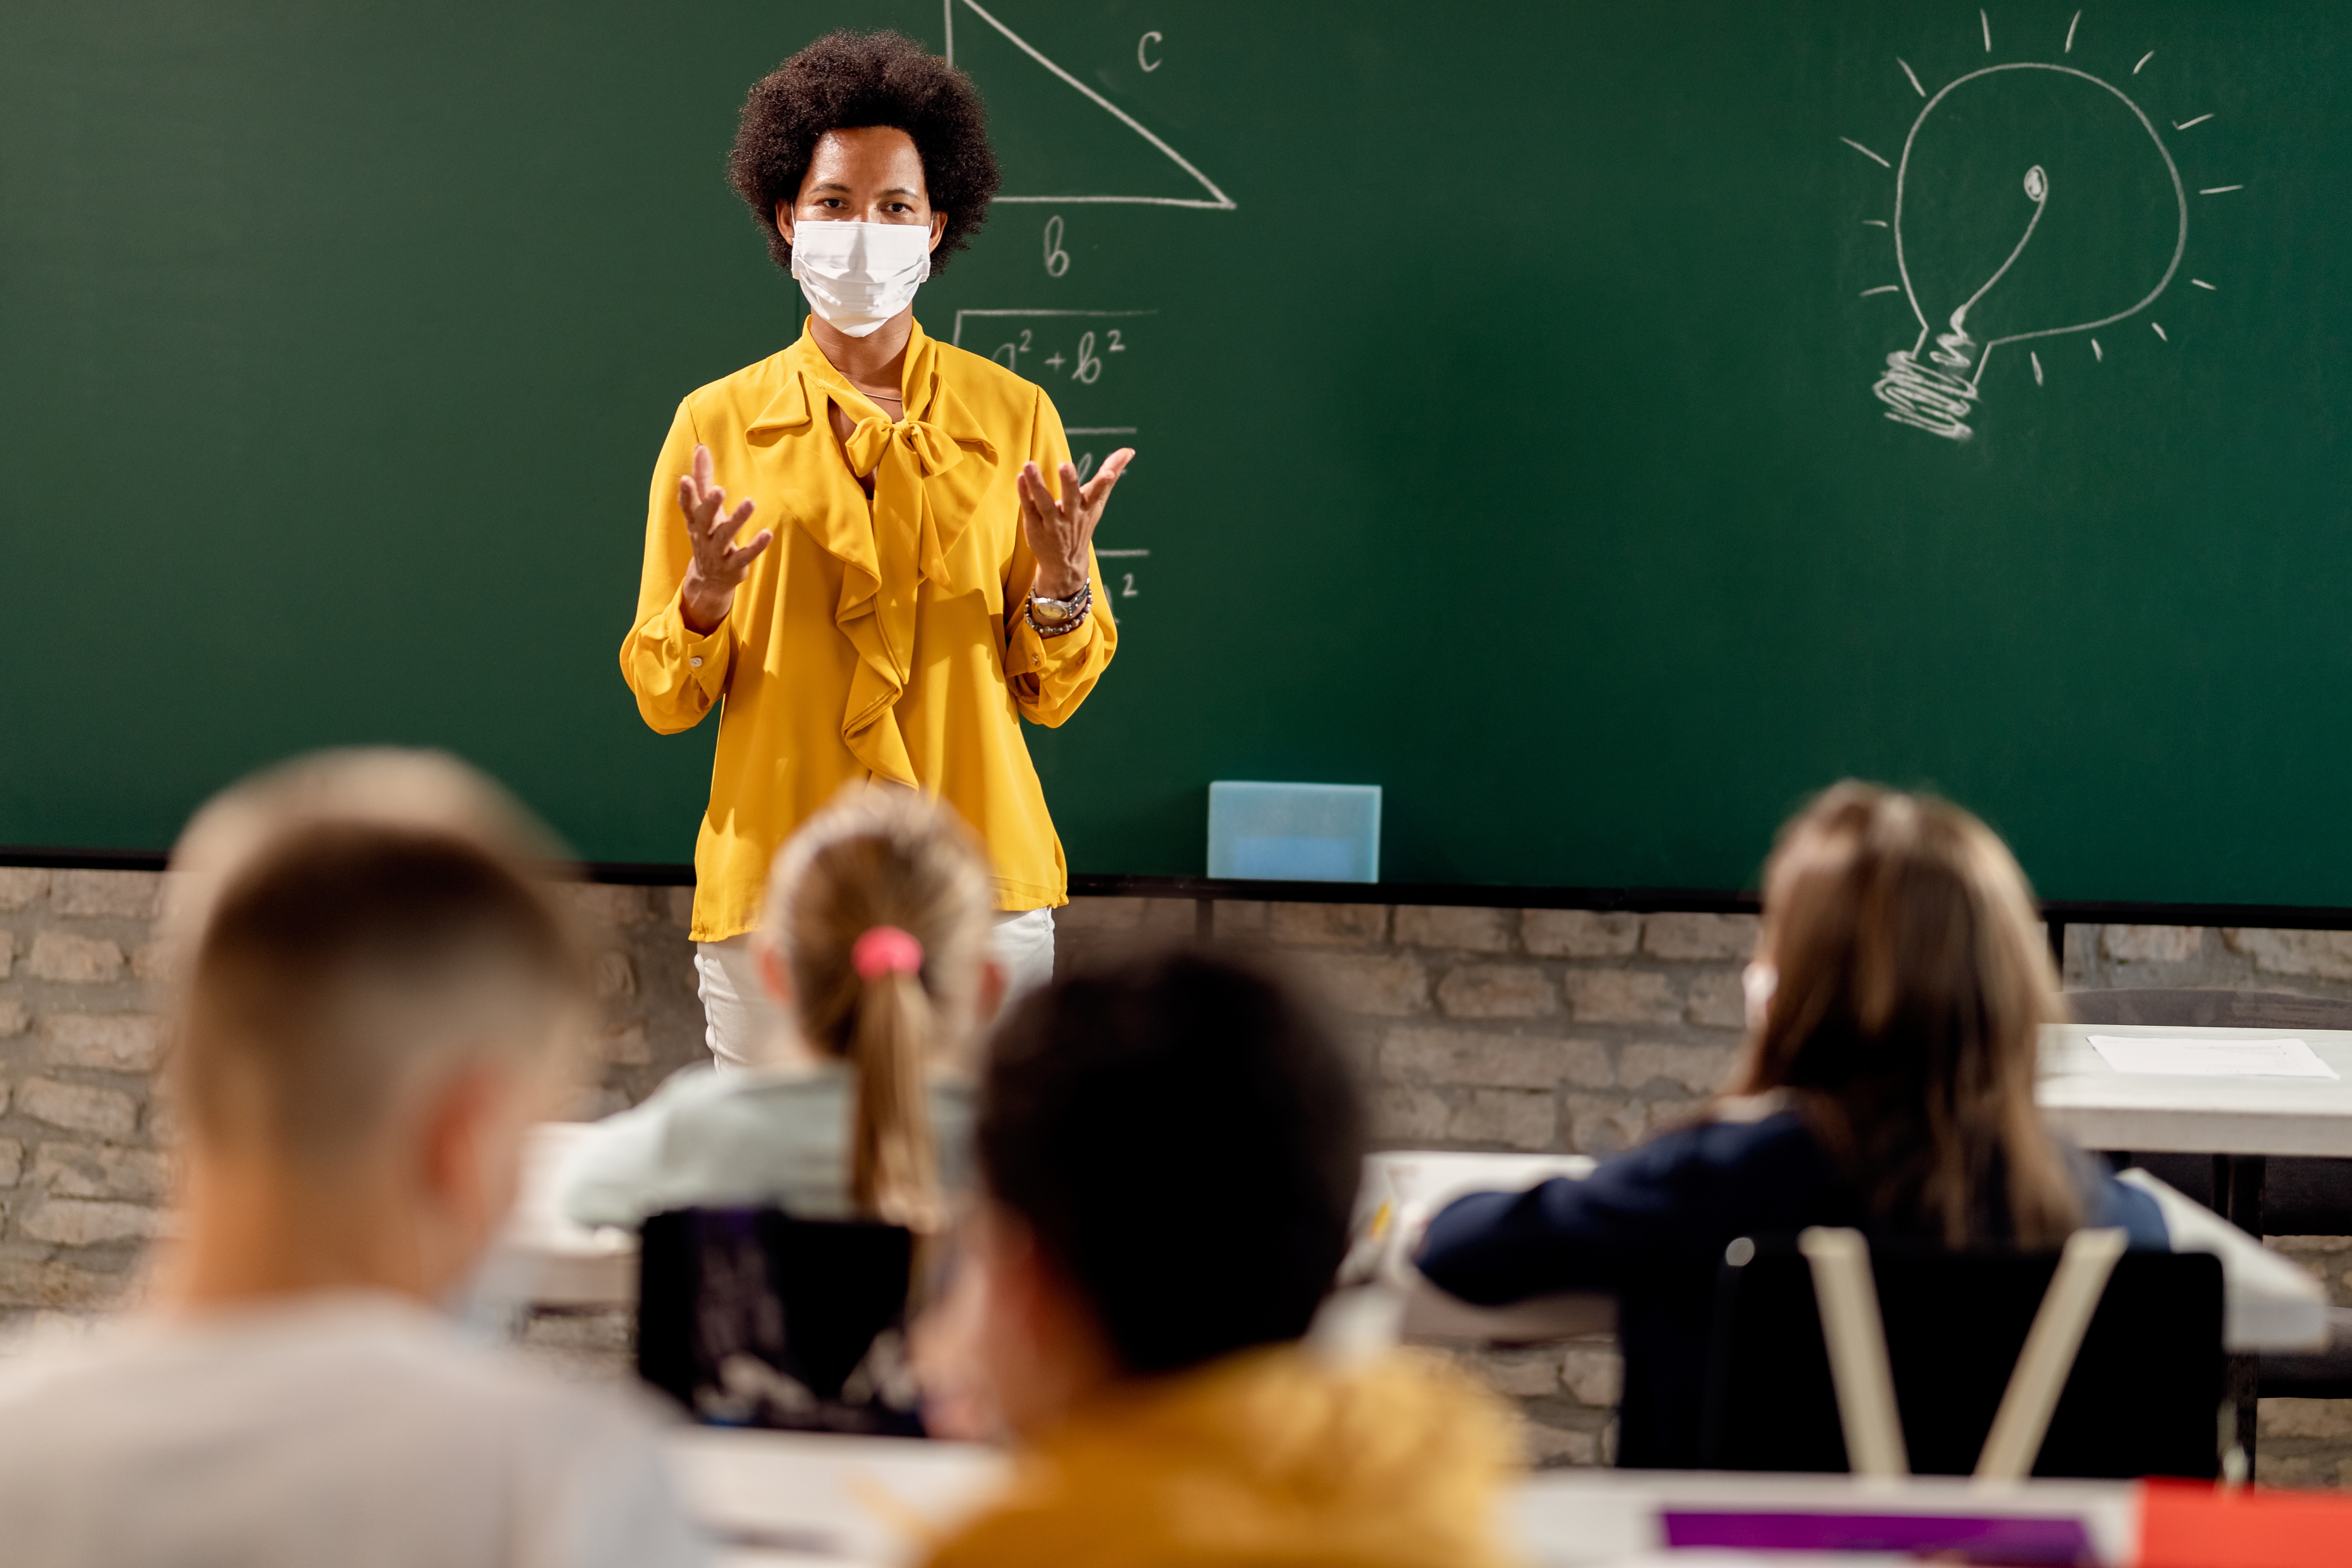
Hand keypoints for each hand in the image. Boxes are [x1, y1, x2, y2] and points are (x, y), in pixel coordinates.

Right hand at [676, 444, 773, 633]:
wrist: (710, 578)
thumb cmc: (708, 533)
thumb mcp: (703, 508)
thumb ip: (703, 477)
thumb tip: (700, 447)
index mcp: (695, 521)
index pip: (688, 506)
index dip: (686, 493)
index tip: (685, 478)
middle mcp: (703, 536)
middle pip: (704, 519)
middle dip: (710, 504)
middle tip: (718, 489)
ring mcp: (717, 552)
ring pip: (725, 536)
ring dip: (737, 520)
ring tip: (750, 502)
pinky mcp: (734, 566)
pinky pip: (744, 556)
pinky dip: (756, 546)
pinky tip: (768, 533)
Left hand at [1018, 448, 1133, 599]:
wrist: (1065, 562)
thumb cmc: (1082, 523)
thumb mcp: (1097, 502)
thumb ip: (1110, 475)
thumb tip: (1129, 451)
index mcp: (1088, 508)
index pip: (1098, 494)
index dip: (1104, 483)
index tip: (1109, 473)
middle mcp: (1071, 516)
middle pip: (1071, 499)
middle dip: (1069, 482)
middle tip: (1066, 465)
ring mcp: (1052, 523)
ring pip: (1044, 503)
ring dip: (1037, 485)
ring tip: (1029, 465)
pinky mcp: (1035, 526)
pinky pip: (1029, 509)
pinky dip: (1024, 494)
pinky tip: (1020, 478)